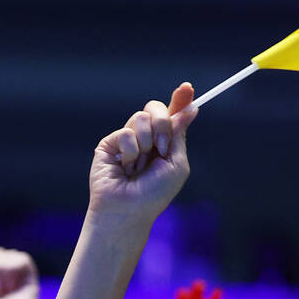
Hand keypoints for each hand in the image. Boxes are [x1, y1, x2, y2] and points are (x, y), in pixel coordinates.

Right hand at [88, 85, 197, 227]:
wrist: (127, 210)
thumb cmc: (153, 194)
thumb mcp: (176, 163)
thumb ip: (180, 135)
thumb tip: (190, 109)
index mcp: (163, 142)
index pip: (172, 114)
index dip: (180, 100)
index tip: (187, 88)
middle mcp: (145, 138)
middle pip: (156, 108)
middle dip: (163, 124)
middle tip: (161, 149)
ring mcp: (126, 140)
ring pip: (141, 117)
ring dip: (146, 143)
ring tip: (138, 166)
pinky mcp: (108, 144)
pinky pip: (125, 132)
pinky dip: (130, 151)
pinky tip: (125, 167)